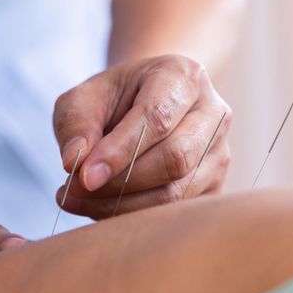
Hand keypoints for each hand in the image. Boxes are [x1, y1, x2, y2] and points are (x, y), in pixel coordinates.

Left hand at [53, 55, 231, 218]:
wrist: (145, 105)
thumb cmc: (115, 99)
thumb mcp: (85, 97)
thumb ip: (76, 123)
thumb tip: (75, 162)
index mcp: (184, 76)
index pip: (157, 117)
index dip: (119, 150)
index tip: (82, 175)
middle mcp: (214, 113)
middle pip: (174, 158)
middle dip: (120, 182)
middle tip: (73, 190)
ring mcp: (219, 153)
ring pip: (177, 192)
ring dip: (122, 205)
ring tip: (78, 200)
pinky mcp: (214, 186)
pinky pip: (176, 211)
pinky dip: (134, 217)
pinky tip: (101, 208)